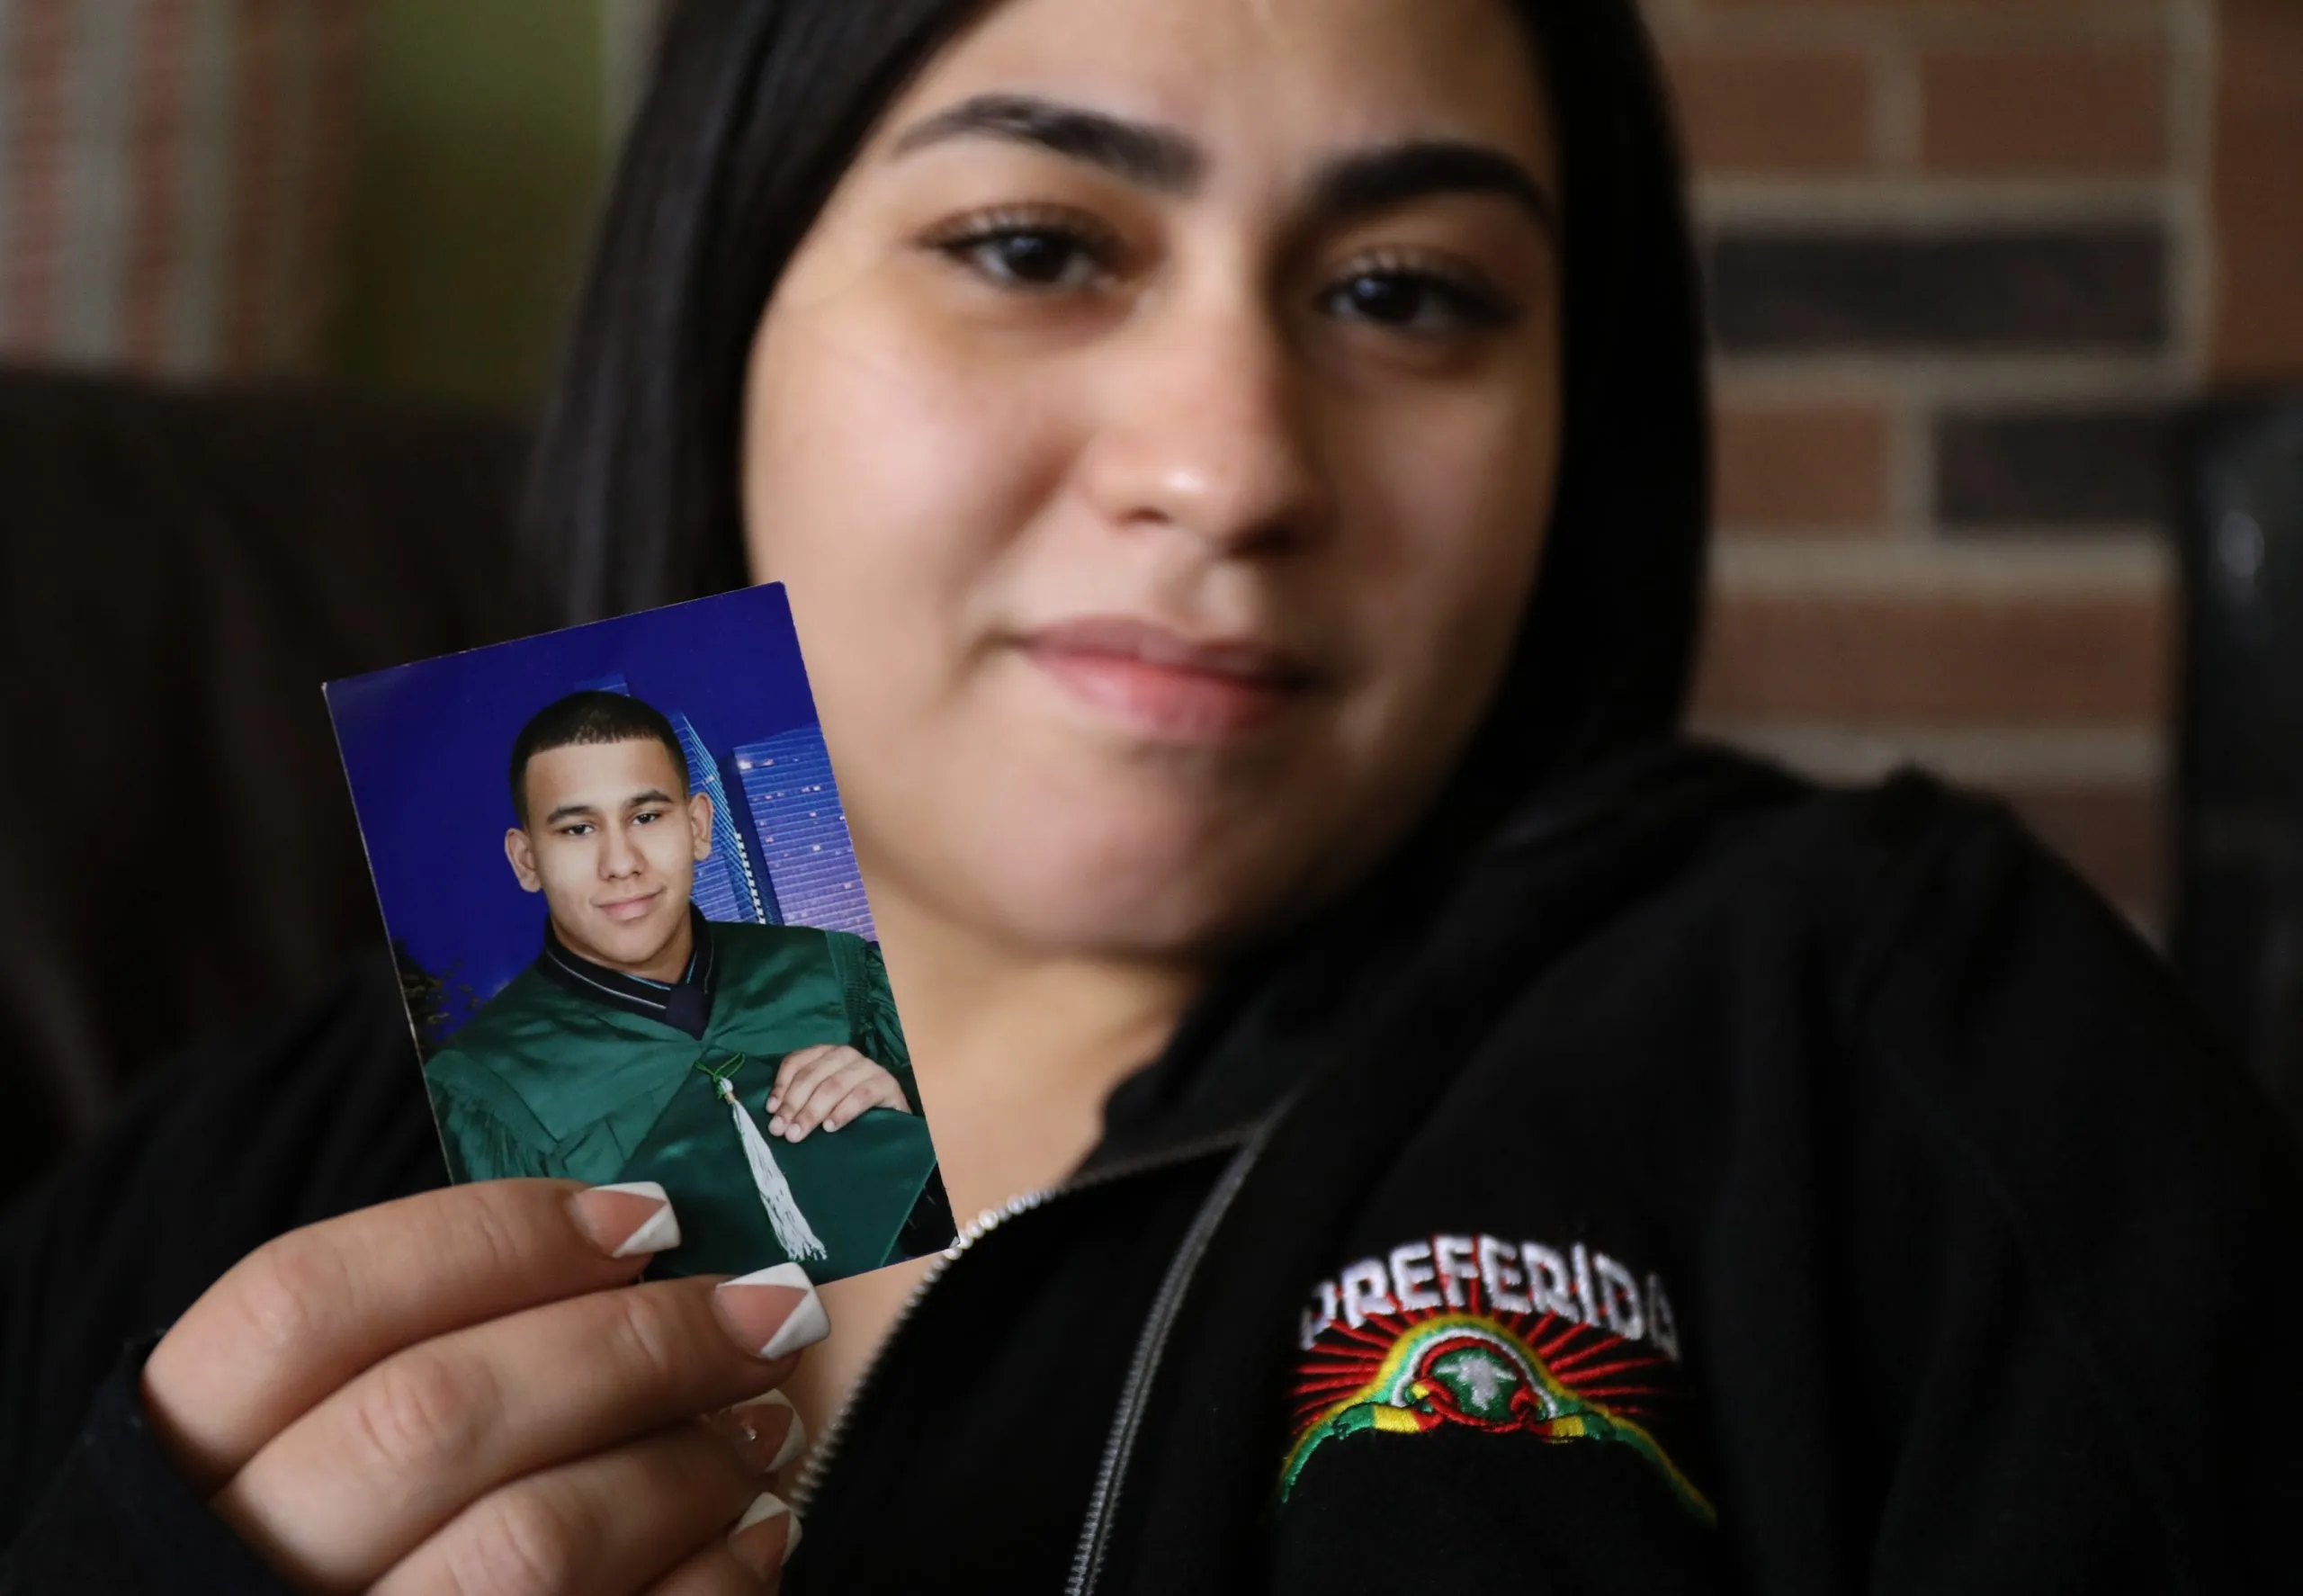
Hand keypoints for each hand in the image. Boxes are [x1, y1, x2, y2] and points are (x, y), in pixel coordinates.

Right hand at [141, 1179, 826, 1592]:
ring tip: (761, 1428)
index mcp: (181, 1464)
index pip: (306, 1301)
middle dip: (634, 1343)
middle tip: (766, 1305)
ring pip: (529, 1542)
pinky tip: (754, 1536)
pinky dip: (709, 1578)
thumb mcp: (321, 1445)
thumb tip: (636, 1248)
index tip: (644, 1212)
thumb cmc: (349, 1552)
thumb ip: (430, 1348)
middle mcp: (233, 1577)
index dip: (489, 1236)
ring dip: (682, 1468)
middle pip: (435, 1414)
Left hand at [765, 1045, 911, 1141]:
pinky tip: (830, 1127)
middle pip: (812, 1075)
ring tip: (799, 1133)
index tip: (771, 1110)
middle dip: (793, 1104)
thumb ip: (802, 1101)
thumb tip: (774, 1114)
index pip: (797, 1061)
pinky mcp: (887, 1084)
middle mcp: (846, 1055)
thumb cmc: (850, 1110)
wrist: (894, 1119)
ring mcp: (868, 1067)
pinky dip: (843, 1110)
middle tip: (781, 1130)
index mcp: (826, 1054)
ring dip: (813, 1110)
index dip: (782, 1085)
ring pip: (834, 1084)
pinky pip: (862, 1094)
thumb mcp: (822, 1102)